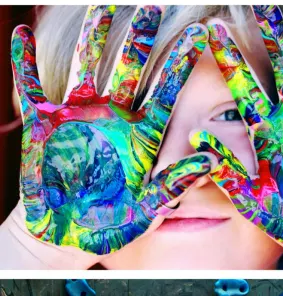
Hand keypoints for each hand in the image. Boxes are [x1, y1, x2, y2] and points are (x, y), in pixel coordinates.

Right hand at [12, 6, 210, 254]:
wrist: (68, 234)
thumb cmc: (114, 222)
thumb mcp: (150, 207)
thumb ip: (178, 182)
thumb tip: (212, 160)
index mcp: (143, 134)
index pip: (168, 91)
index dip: (182, 63)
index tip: (200, 33)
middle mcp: (114, 116)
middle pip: (131, 67)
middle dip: (141, 36)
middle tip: (154, 2)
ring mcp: (79, 114)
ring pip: (88, 64)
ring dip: (93, 35)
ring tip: (100, 2)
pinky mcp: (43, 121)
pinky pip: (31, 85)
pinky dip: (24, 61)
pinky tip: (19, 33)